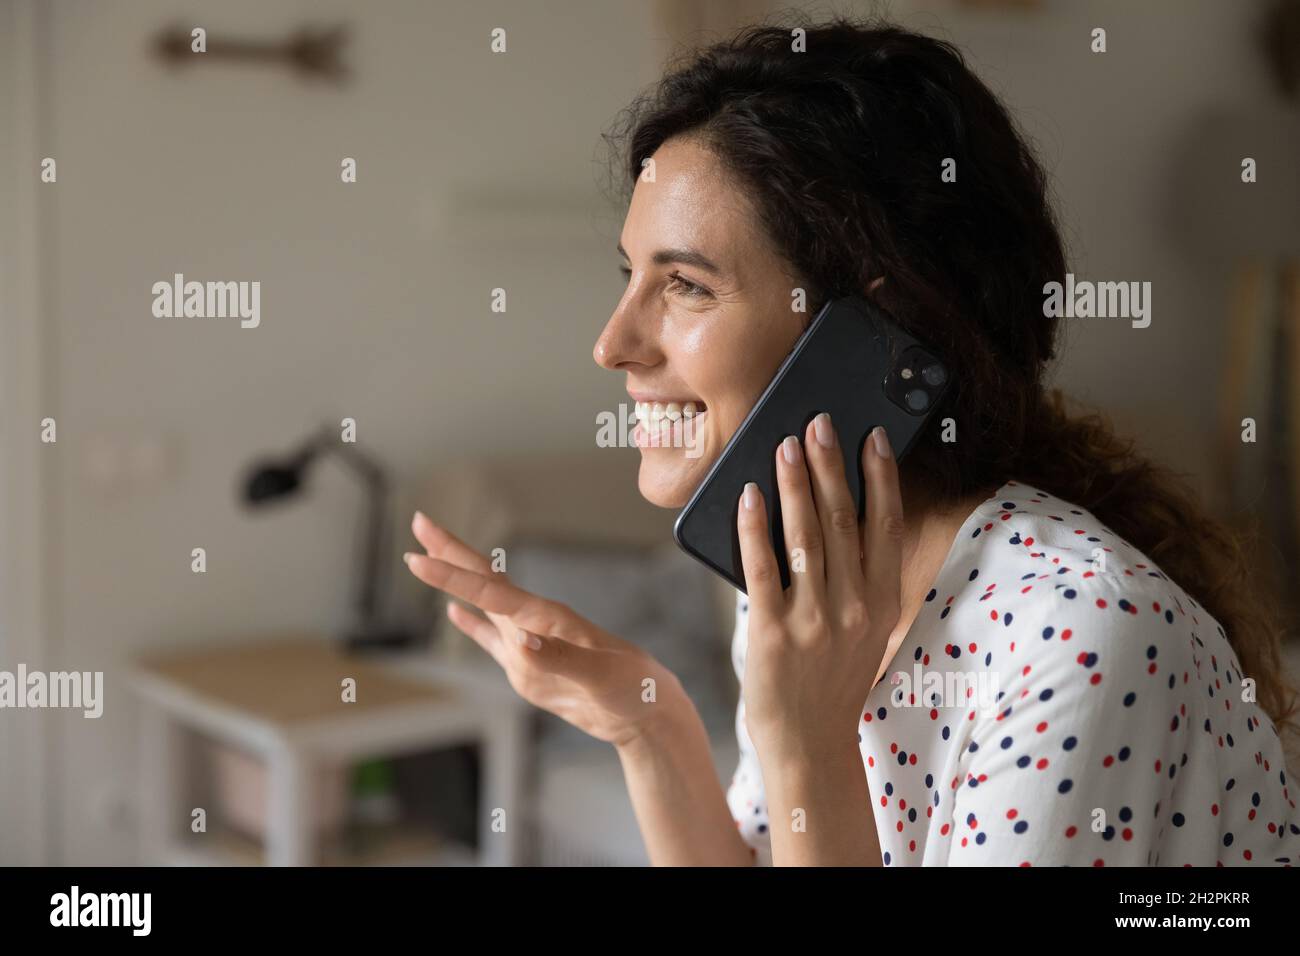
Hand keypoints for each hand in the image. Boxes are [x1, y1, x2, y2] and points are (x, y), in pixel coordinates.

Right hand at [403, 512, 685, 747]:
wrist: (646, 712)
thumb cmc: (632, 689)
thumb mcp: (600, 676)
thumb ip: (559, 659)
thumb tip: (519, 639)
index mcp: (547, 619)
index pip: (490, 590)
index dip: (453, 574)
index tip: (419, 556)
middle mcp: (534, 624)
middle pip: (483, 580)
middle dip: (450, 553)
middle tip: (420, 522)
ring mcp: (529, 645)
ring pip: (483, 604)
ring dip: (456, 581)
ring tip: (427, 557)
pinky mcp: (529, 668)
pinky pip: (493, 640)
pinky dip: (471, 625)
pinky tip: (454, 614)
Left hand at [735, 414, 903, 767]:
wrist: (809, 742)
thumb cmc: (833, 679)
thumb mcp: (864, 628)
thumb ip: (857, 578)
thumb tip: (831, 511)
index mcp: (883, 602)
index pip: (887, 526)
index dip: (881, 477)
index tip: (872, 437)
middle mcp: (855, 608)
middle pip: (843, 520)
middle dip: (830, 465)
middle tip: (817, 423)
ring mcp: (814, 621)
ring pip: (804, 536)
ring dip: (793, 484)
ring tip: (783, 445)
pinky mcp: (773, 632)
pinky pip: (763, 568)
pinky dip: (755, 528)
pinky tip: (747, 497)